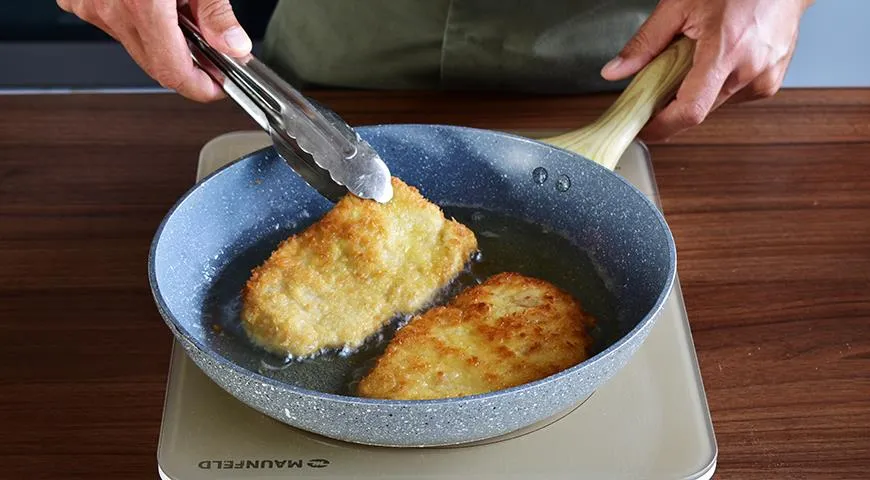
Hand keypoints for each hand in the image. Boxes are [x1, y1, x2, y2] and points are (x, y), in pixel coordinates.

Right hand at [56, 0, 251, 101]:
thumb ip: (215, 11)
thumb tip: (234, 46)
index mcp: (142, 4)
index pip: (172, 73)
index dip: (200, 87)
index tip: (217, 87)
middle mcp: (108, 8)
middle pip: (155, 63)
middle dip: (187, 64)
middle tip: (213, 54)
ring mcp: (87, 3)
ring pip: (135, 42)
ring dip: (162, 38)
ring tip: (179, 7)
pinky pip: (112, 20)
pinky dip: (137, 17)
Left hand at [601, 0, 812, 140]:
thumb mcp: (680, 5)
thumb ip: (645, 43)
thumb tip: (615, 72)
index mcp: (727, 51)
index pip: (690, 110)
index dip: (662, 126)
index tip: (643, 129)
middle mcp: (751, 71)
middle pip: (698, 109)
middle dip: (673, 101)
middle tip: (662, 79)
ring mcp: (765, 80)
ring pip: (713, 104)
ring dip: (696, 90)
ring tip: (697, 57)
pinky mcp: (770, 83)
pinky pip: (731, 96)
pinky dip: (716, 84)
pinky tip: (718, 58)